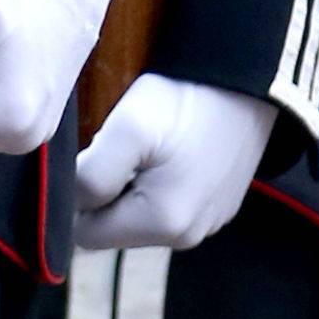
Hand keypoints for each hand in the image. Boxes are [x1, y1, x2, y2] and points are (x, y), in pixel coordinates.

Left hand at [75, 76, 276, 252]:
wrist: (246, 82)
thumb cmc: (185, 101)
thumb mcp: (126, 130)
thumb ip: (89, 178)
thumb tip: (72, 206)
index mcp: (163, 223)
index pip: (86, 233)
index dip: (78, 197)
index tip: (95, 157)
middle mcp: (188, 236)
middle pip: (117, 228)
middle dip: (108, 193)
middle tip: (125, 148)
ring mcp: (208, 224)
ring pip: (142, 218)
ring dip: (134, 189)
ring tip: (151, 148)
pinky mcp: (220, 209)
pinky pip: (172, 208)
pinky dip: (162, 185)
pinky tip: (174, 153)